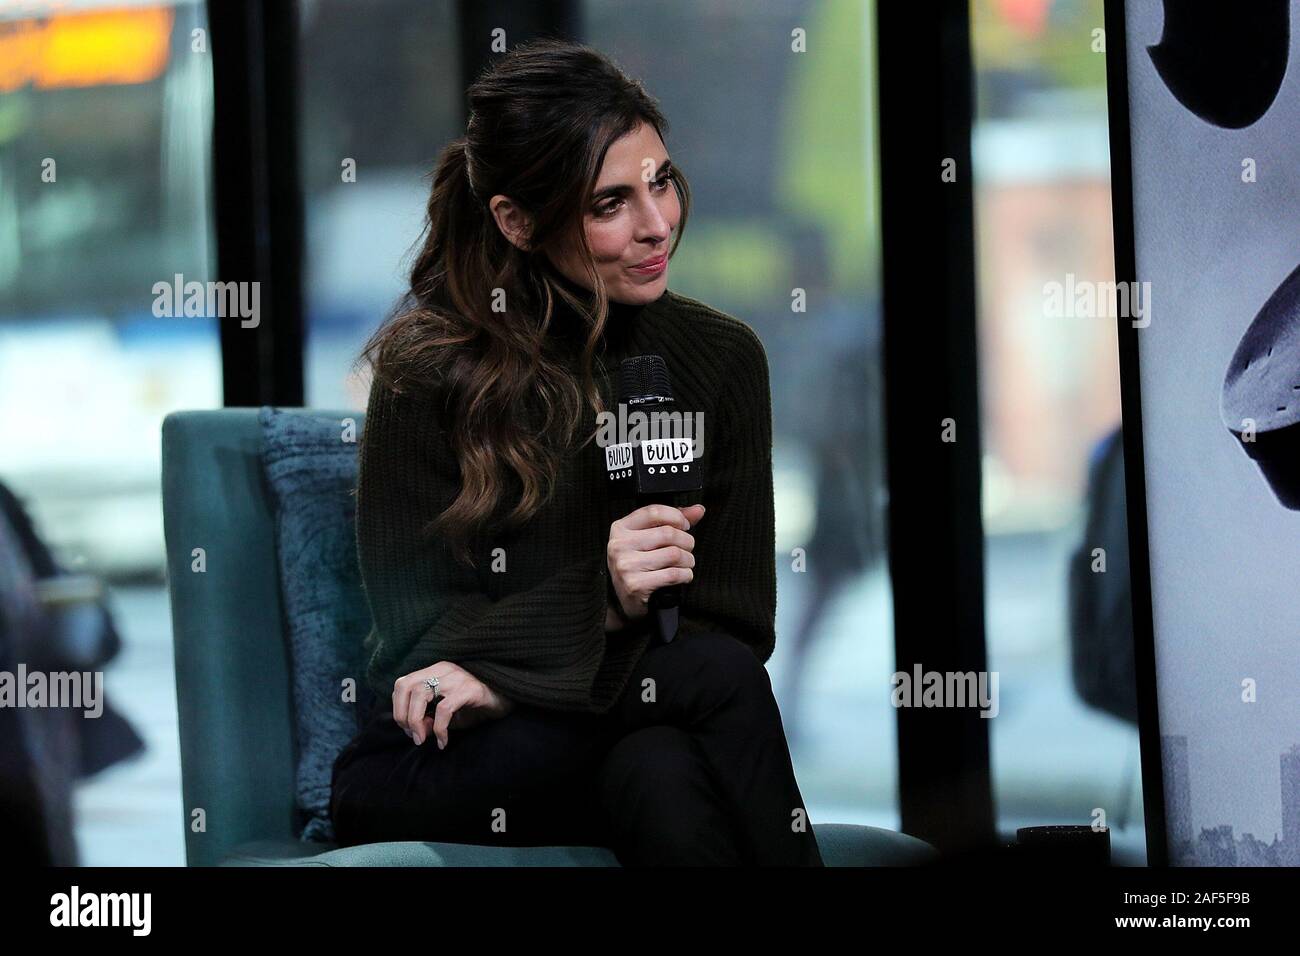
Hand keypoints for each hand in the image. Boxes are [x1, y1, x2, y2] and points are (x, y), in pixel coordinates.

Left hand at [392, 661, 513, 748]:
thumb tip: (418, 730)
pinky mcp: (470, 689)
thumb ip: (430, 718)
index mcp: (435, 671)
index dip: (398, 708)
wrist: (509, 698)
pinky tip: (443, 742)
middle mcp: (443, 670)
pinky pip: (444, 709)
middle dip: (402, 715)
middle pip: (406, 687)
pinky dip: (439, 728)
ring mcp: (457, 678)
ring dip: (416, 721)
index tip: (407, 729)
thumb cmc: (477, 704)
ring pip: (420, 694)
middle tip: (413, 736)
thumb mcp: (449, 712)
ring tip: (423, 739)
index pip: (402, 684)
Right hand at [606, 503, 704, 621]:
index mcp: (621, 528)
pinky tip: (683, 575)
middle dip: (686, 541)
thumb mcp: (647, 539)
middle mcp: (620, 545)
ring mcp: (626, 566)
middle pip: (668, 533)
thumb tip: (698, 510)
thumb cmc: (637, 565)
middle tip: (687, 548)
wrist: (622, 599)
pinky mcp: (636, 585)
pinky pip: (673, 574)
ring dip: (688, 560)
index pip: (653, 512)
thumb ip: (672, 521)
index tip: (685, 525)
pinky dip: (685, 575)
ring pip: (673, 554)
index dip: (676, 516)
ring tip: (686, 563)